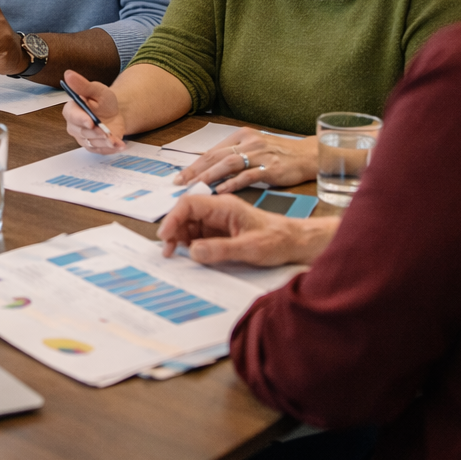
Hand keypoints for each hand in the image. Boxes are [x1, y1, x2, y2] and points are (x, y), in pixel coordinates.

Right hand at [60, 69, 126, 152]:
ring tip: (116, 139)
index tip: (90, 122)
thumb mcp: (97, 90)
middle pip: (82, 132)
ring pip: (92, 143)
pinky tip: (119, 145)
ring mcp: (83, 138)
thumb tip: (68, 74)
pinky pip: (100, 150)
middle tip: (107, 133)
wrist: (116, 113)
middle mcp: (74, 125)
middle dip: (96, 133)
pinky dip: (110, 148)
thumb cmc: (104, 101)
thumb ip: (83, 85)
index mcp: (72, 110)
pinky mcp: (93, 146)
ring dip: (104, 142)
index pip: (72, 116)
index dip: (80, 120)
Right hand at [158, 193, 333, 266]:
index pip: (188, 204)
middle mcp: (218, 210)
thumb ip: (220, 249)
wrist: (295, 243)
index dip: (173, 219)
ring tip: (178, 255)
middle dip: (173, 231)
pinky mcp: (219, 231)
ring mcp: (218, 221)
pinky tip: (192, 255)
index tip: (165, 236)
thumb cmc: (277, 240)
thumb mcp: (249, 248)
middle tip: (169, 251)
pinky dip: (190, 245)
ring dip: (180, 239)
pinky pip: (198, 235)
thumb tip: (193, 251)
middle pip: (184, 214)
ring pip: (189, 225)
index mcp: (224, 206)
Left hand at [173, 128, 317, 192]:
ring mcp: (261, 154)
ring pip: (228, 164)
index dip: (193, 164)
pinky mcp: (272, 168)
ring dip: (209, 176)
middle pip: (216, 156)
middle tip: (180, 183)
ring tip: (195, 187)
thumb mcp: (254, 147)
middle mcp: (249, 142)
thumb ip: (233, 154)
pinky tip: (221, 191)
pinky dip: (233, 183)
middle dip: (195, 171)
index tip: (179, 176)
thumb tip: (207, 167)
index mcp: (242, 135)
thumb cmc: (279, 154)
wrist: (309, 155)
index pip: (212, 151)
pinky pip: (248, 176)